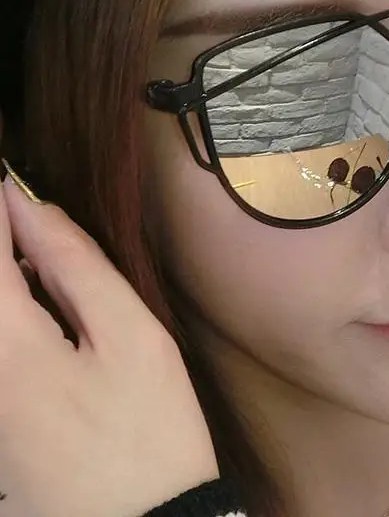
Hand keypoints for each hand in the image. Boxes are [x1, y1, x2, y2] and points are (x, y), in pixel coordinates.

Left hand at [0, 164, 219, 516]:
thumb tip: (32, 210)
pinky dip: (10, 316)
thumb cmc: (150, 430)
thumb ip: (78, 267)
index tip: (10, 181)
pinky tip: (39, 313)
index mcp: (8, 347)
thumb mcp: (132, 337)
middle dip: (1, 250)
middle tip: (32, 225)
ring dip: (5, 280)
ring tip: (41, 264)